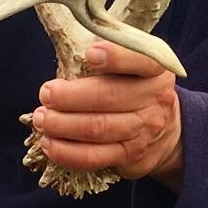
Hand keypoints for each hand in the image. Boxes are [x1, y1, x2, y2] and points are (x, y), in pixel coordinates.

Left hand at [31, 43, 182, 187]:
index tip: (90, 54)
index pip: (142, 60)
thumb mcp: (134, 65)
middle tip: (46, 93)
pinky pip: (93, 157)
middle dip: (69, 96)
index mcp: (156, 70)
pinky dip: (66, 152)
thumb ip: (110, 55)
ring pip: (97, 128)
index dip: (116, 57)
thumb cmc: (136, 88)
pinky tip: (49, 143)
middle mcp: (155, 99)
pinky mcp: (129, 156)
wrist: (165, 131)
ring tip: (42, 118)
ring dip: (61, 124)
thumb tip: (66, 50)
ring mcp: (143, 130)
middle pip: (108, 96)